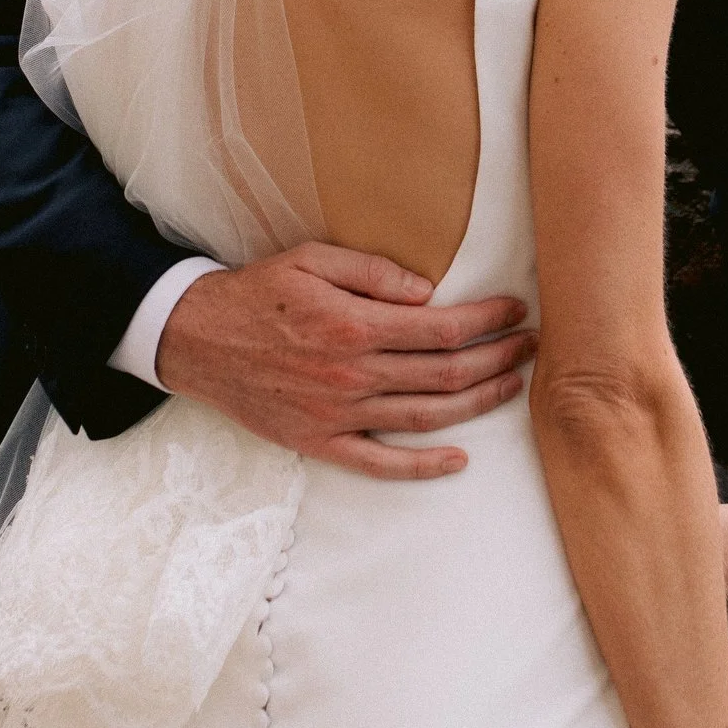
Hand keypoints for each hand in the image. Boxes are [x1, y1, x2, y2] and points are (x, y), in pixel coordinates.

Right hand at [156, 243, 535, 476]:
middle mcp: (352, 375)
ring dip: (478, 404)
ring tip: (512, 385)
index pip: (442, 328)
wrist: (196, 339)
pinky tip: (458, 460)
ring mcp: (338, 415)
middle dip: (497, 359)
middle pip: (445, 375)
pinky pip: (380, 464)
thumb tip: (428, 291)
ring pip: (426, 418)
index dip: (487, 321)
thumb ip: (372, 273)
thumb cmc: (256, 293)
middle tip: (530, 345)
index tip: (515, 310)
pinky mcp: (320, 442)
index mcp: (353, 325)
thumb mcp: (311, 259)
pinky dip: (423, 467)